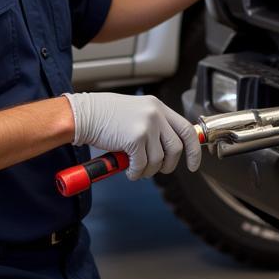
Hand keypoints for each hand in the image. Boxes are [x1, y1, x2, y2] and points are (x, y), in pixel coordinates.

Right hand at [63, 92, 201, 179]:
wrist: (84, 114)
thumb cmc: (105, 116)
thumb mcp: (137, 113)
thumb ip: (154, 127)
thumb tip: (166, 150)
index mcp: (158, 107)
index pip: (187, 130)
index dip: (194, 150)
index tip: (194, 165)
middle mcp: (156, 114)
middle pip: (176, 148)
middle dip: (168, 165)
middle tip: (157, 169)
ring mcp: (147, 125)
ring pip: (159, 160)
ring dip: (148, 170)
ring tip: (136, 167)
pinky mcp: (135, 138)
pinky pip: (142, 164)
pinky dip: (135, 172)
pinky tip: (128, 169)